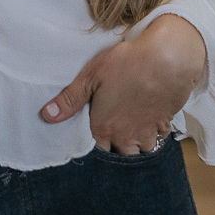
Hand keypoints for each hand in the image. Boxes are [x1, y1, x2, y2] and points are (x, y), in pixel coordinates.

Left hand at [41, 16, 207, 154]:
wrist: (168, 59)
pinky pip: (159, 136)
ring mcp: (147, 132)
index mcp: (104, 128)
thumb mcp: (91, 76)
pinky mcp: (165, 123)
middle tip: (114, 131)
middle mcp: (126, 137)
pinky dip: (155, 131)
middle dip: (116, 147)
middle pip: (119, 154)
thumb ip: (70, 99)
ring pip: (141, 150)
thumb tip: (46, 116)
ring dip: (136, 142)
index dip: (94, 143)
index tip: (95, 133)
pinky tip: (150, 117)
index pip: (95, 151)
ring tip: (131, 127)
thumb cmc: (126, 64)